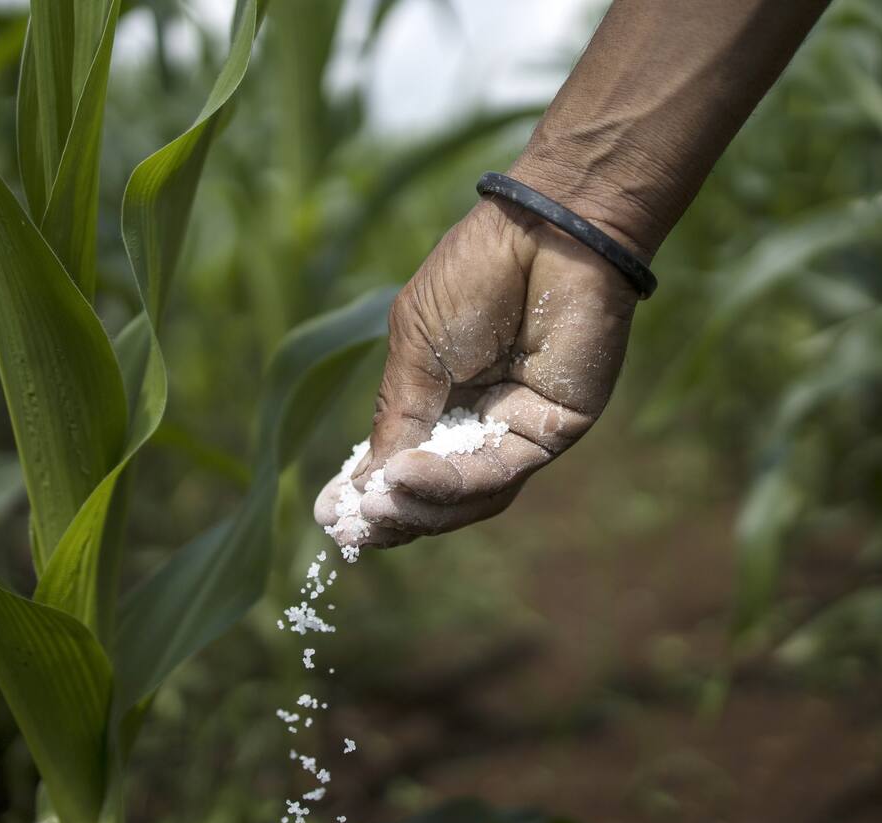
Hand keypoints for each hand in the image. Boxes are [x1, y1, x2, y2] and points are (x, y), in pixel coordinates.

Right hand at [314, 194, 642, 550]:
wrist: (542, 234)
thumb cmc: (473, 277)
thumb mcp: (413, 350)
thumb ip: (397, 419)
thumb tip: (362, 490)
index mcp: (442, 398)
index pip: (406, 463)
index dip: (370, 492)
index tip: (330, 516)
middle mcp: (481, 422)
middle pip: (437, 492)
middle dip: (392, 513)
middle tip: (351, 527)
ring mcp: (517, 430)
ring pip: (468, 496)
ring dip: (419, 507)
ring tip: (377, 506)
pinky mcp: (551, 433)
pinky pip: (497, 473)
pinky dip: (450, 483)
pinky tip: (408, 476)